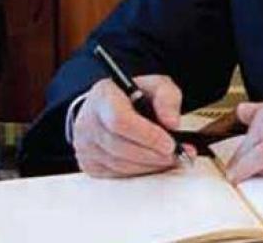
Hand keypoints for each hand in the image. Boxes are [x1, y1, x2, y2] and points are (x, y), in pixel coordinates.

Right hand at [71, 74, 194, 177]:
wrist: (108, 107)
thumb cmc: (132, 96)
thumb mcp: (155, 86)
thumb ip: (167, 98)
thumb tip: (172, 123)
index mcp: (102, 97)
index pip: (120, 120)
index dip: (147, 135)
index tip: (170, 143)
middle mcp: (88, 121)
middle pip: (120, 147)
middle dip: (153, 155)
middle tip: (176, 155)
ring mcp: (86, 146)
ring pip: (120, 165)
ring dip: (149, 166)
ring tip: (170, 159)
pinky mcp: (89, 164)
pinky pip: (117, 175)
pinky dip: (140, 172)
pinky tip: (154, 163)